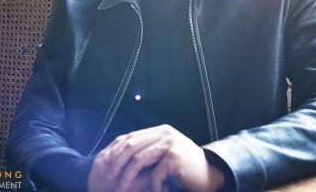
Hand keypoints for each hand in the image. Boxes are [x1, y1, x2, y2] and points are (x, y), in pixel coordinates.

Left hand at [98, 124, 224, 191]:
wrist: (209, 174)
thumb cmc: (184, 167)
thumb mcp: (164, 154)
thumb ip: (148, 150)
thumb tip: (120, 154)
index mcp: (160, 130)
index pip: (130, 137)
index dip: (116, 151)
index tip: (106, 166)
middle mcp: (164, 134)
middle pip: (131, 145)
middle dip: (116, 163)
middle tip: (109, 178)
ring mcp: (170, 144)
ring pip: (138, 160)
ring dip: (128, 177)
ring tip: (122, 189)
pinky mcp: (174, 158)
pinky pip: (154, 174)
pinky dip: (151, 186)